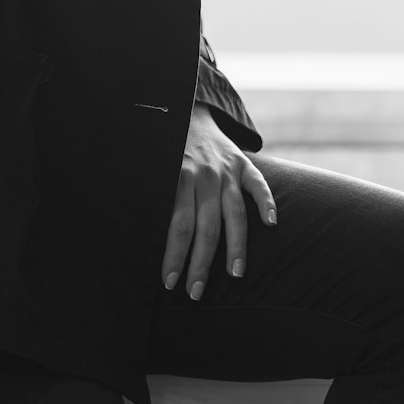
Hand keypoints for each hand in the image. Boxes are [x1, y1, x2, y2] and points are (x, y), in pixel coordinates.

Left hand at [162, 102, 275, 298]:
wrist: (187, 111)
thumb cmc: (166, 151)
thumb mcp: (153, 168)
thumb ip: (152, 198)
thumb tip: (132, 235)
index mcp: (177, 178)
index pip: (177, 226)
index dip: (174, 256)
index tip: (170, 283)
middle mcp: (204, 175)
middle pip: (206, 227)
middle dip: (200, 263)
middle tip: (195, 292)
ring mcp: (226, 169)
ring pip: (234, 213)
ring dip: (236, 247)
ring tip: (235, 274)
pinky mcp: (243, 163)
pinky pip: (258, 184)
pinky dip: (267, 203)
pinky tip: (271, 224)